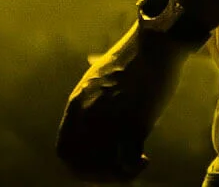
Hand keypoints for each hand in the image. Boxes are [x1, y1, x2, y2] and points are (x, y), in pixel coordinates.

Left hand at [54, 23, 187, 181]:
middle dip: (98, 175)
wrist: (154, 44)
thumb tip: (90, 84)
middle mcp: (88, 114)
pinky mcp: (134, 122)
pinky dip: (134, 170)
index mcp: (77, 103)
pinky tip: (144, 160)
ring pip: (101, 167)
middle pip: (79, 164)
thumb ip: (92, 92)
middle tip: (119, 171)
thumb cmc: (133, 58)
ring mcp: (109, 118)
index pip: (64, 150)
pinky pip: (126, 163)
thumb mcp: (99, 74)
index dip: (79, 165)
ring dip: (118, 176)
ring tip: (134, 166)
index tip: (100, 165)